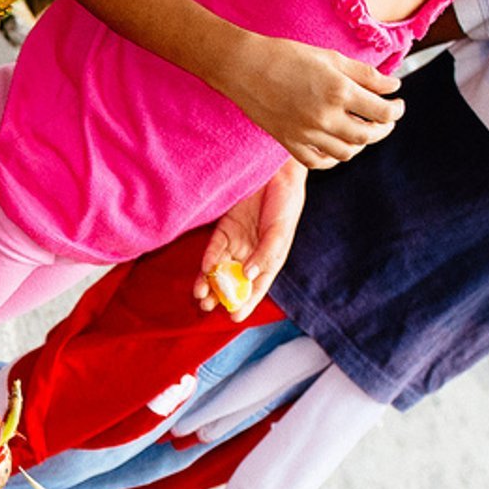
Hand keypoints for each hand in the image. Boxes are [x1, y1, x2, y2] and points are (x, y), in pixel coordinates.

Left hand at [193, 158, 306, 320]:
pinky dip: (210, 259)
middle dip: (221, 295)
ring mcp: (237, 241)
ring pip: (220, 268)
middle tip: (209, 307)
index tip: (234, 318)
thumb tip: (250, 274)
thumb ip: (266, 253)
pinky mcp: (224, 228)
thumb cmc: (287, 201)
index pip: (256, 286)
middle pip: (233, 280)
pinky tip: (206, 269)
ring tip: (201, 296)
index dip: (246, 302)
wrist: (275, 171)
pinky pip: (214, 248)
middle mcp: (251, 253)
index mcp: (270, 258)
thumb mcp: (281, 230)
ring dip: (210, 283)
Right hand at [216, 34, 403, 168]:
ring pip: (345, 152)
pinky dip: (332, 158)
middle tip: (385, 119)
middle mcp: (325, 117)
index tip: (397, 104)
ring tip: (361, 130)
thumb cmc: (288, 56)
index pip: (383, 112)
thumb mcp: (333, 58)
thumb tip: (392, 87)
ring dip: (360, 144)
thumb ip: (366, 75)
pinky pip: (317, 161)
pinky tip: (336, 145)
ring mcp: (305, 133)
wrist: (245, 67)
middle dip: (383, 129)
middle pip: (368, 136)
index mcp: (339, 92)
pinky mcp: (288, 142)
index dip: (397, 110)